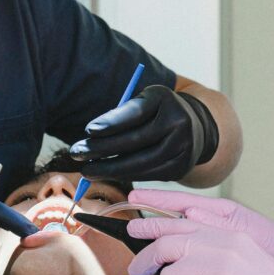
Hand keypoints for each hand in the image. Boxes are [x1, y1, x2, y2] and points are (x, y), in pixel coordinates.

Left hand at [68, 85, 218, 181]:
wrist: (196, 128)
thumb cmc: (157, 112)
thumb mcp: (144, 101)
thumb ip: (122, 113)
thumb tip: (92, 134)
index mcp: (165, 99)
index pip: (135, 112)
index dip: (111, 122)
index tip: (88, 130)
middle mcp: (178, 122)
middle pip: (135, 141)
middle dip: (102, 149)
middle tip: (77, 154)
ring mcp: (182, 147)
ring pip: (140, 163)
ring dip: (109, 168)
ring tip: (87, 170)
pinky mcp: (180, 167)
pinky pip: (147, 175)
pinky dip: (125, 175)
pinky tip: (108, 174)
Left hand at [127, 218, 273, 274]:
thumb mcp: (246, 263)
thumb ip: (214, 254)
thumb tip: (174, 263)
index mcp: (231, 234)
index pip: (181, 221)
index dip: (152, 225)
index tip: (134, 228)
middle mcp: (223, 244)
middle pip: (166, 244)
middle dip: (144, 260)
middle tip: (135, 273)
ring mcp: (220, 267)